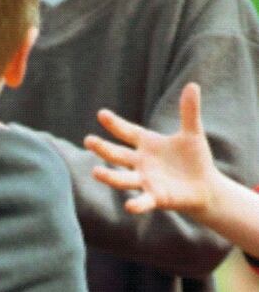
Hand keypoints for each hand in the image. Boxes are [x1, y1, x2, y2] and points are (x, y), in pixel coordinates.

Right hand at [84, 83, 216, 215]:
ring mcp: (146, 181)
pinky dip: (136, 205)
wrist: (204, 186)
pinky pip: (143, 201)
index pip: (127, 132)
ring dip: (109, 176)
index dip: (115, 124)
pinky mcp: (156, 197)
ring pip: (122, 178)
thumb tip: (192, 85)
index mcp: (147, 145)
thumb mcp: (192, 133)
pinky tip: (129, 206)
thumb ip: (189, 112)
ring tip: (95, 172)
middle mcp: (140, 163)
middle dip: (102, 148)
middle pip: (117, 155)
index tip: (101, 114)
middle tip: (88, 140)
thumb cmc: (194, 159)